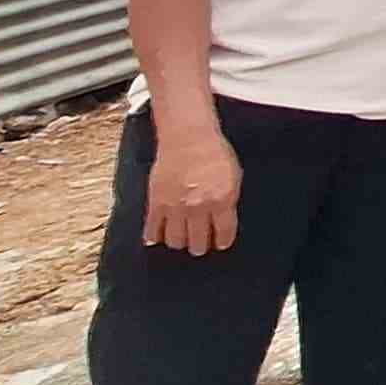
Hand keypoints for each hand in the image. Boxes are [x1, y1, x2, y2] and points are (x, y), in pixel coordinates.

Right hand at [143, 125, 240, 254]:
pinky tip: (157, 239)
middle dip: (200, 247)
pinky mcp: (156, 202)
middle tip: (199, 246)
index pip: (223, 233)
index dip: (222, 241)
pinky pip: (152, 228)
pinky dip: (153, 237)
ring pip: (175, 240)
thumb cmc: (214, 153)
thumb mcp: (233, 177)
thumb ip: (228, 201)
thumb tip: (223, 221)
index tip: (220, 244)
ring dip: (179, 243)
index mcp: (221, 200)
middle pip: (198, 242)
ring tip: (181, 240)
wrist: (188, 137)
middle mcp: (198, 207)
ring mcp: (175, 206)